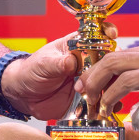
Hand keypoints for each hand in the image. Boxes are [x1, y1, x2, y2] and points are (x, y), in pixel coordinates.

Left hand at [1, 23, 116, 120]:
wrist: (24, 95)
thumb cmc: (31, 71)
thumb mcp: (43, 64)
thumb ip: (57, 63)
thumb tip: (70, 62)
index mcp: (76, 46)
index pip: (96, 34)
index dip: (107, 32)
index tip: (112, 34)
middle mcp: (86, 62)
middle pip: (109, 59)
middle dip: (115, 65)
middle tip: (113, 73)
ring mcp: (88, 80)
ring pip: (109, 81)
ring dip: (113, 86)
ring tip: (113, 93)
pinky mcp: (87, 98)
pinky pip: (102, 101)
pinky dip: (108, 105)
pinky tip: (109, 108)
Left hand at [78, 45, 138, 124]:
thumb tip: (122, 82)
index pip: (114, 55)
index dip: (94, 71)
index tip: (85, 86)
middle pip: (114, 63)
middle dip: (94, 81)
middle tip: (86, 98)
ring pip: (127, 80)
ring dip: (110, 98)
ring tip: (104, 113)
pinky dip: (138, 114)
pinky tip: (135, 123)